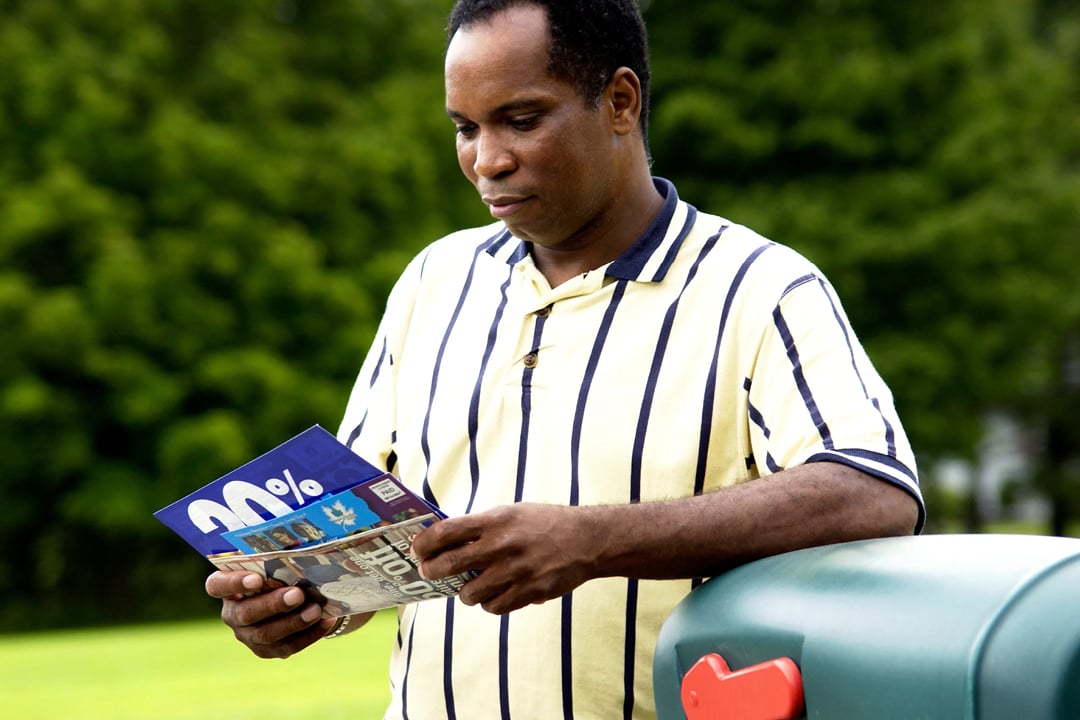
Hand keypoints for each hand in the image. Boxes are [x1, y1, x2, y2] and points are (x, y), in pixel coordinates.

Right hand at [205, 570, 334, 658]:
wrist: (290, 598)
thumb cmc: (278, 571)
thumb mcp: (273, 562)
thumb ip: (277, 557)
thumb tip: (298, 544)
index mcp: (226, 587)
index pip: (218, 585)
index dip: (235, 583)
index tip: (257, 579)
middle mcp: (232, 614)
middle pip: (246, 613)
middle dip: (274, 604)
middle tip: (297, 594)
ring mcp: (247, 635)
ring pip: (266, 634)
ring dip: (294, 622)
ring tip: (315, 610)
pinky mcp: (266, 650)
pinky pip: (286, 647)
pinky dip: (309, 634)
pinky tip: (326, 621)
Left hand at [410, 503, 599, 614]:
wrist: (586, 540)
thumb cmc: (544, 523)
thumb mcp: (511, 513)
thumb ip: (481, 526)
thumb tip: (443, 540)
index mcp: (496, 520)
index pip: (446, 532)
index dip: (424, 543)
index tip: (416, 550)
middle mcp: (503, 545)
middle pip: (450, 564)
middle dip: (432, 571)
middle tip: (429, 572)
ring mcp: (516, 571)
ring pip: (470, 593)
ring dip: (465, 592)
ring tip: (470, 587)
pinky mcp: (529, 592)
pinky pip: (494, 607)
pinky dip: (489, 604)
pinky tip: (495, 594)